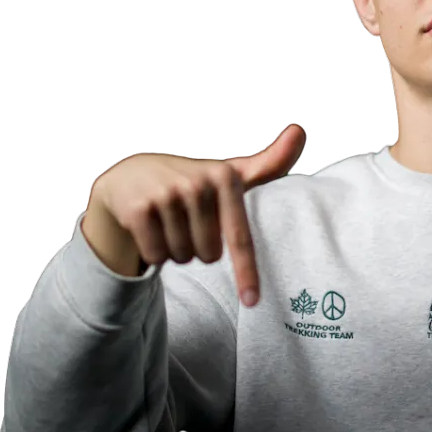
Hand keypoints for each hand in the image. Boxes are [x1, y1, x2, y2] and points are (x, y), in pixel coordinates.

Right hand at [86, 125, 306, 305]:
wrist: (132, 174)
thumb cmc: (193, 182)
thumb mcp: (231, 174)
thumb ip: (268, 163)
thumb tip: (300, 130)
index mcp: (226, 178)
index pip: (239, 238)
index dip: (246, 273)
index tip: (252, 302)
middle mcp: (198, 184)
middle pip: (209, 256)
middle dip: (198, 248)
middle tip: (187, 223)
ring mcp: (167, 194)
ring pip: (182, 257)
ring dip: (176, 250)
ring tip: (169, 222)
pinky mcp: (140, 208)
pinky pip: (157, 256)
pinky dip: (154, 252)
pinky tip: (150, 227)